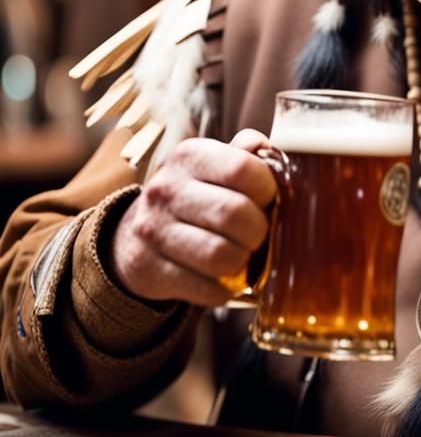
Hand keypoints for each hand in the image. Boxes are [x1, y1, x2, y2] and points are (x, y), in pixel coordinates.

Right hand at [110, 130, 276, 306]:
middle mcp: (166, 189)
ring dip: (243, 261)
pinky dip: (225, 288)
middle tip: (258, 234)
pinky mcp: (148, 269)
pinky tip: (222, 276)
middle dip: (259, 230)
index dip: (267, 189)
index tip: (268, 199)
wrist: (135, 236)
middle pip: (234, 214)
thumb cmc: (194, 197)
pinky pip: (206, 288)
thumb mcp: (215, 166)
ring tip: (241, 253)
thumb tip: (264, 147)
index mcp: (190, 156)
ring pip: (221, 255)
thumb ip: (245, 155)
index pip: (242, 168)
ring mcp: (153, 230)